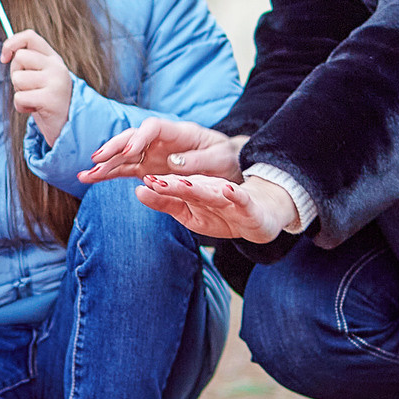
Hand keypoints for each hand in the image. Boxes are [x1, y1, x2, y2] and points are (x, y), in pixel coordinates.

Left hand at [0, 30, 74, 146]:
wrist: (68, 128)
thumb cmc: (48, 102)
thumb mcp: (41, 78)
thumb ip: (29, 64)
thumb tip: (7, 53)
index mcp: (54, 59)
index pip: (30, 36)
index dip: (12, 43)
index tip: (5, 58)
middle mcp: (57, 67)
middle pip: (20, 57)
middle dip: (16, 75)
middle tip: (29, 89)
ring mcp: (55, 82)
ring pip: (17, 78)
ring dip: (20, 93)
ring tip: (34, 100)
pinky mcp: (50, 99)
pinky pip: (19, 98)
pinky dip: (21, 107)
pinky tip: (35, 110)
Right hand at [80, 117, 243, 182]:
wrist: (226, 164)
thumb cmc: (224, 158)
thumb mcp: (218, 159)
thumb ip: (196, 160)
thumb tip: (172, 162)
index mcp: (178, 132)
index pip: (153, 127)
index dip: (140, 137)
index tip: (130, 151)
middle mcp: (159, 140)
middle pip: (131, 138)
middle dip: (113, 148)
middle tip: (98, 159)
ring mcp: (151, 153)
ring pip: (122, 155)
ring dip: (104, 164)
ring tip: (84, 175)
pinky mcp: (147, 168)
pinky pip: (124, 169)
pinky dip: (107, 174)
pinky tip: (89, 179)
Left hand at [132, 172, 298, 243]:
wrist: (260, 217)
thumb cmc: (221, 214)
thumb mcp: (190, 212)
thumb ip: (165, 202)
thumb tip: (138, 190)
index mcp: (195, 190)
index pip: (175, 186)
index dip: (160, 184)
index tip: (142, 180)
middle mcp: (210, 189)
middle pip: (190, 186)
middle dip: (173, 184)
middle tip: (154, 180)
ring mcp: (229, 196)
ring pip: (212, 191)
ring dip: (199, 187)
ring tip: (184, 183)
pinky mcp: (248, 204)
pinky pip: (242, 198)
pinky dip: (236, 195)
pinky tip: (229, 190)